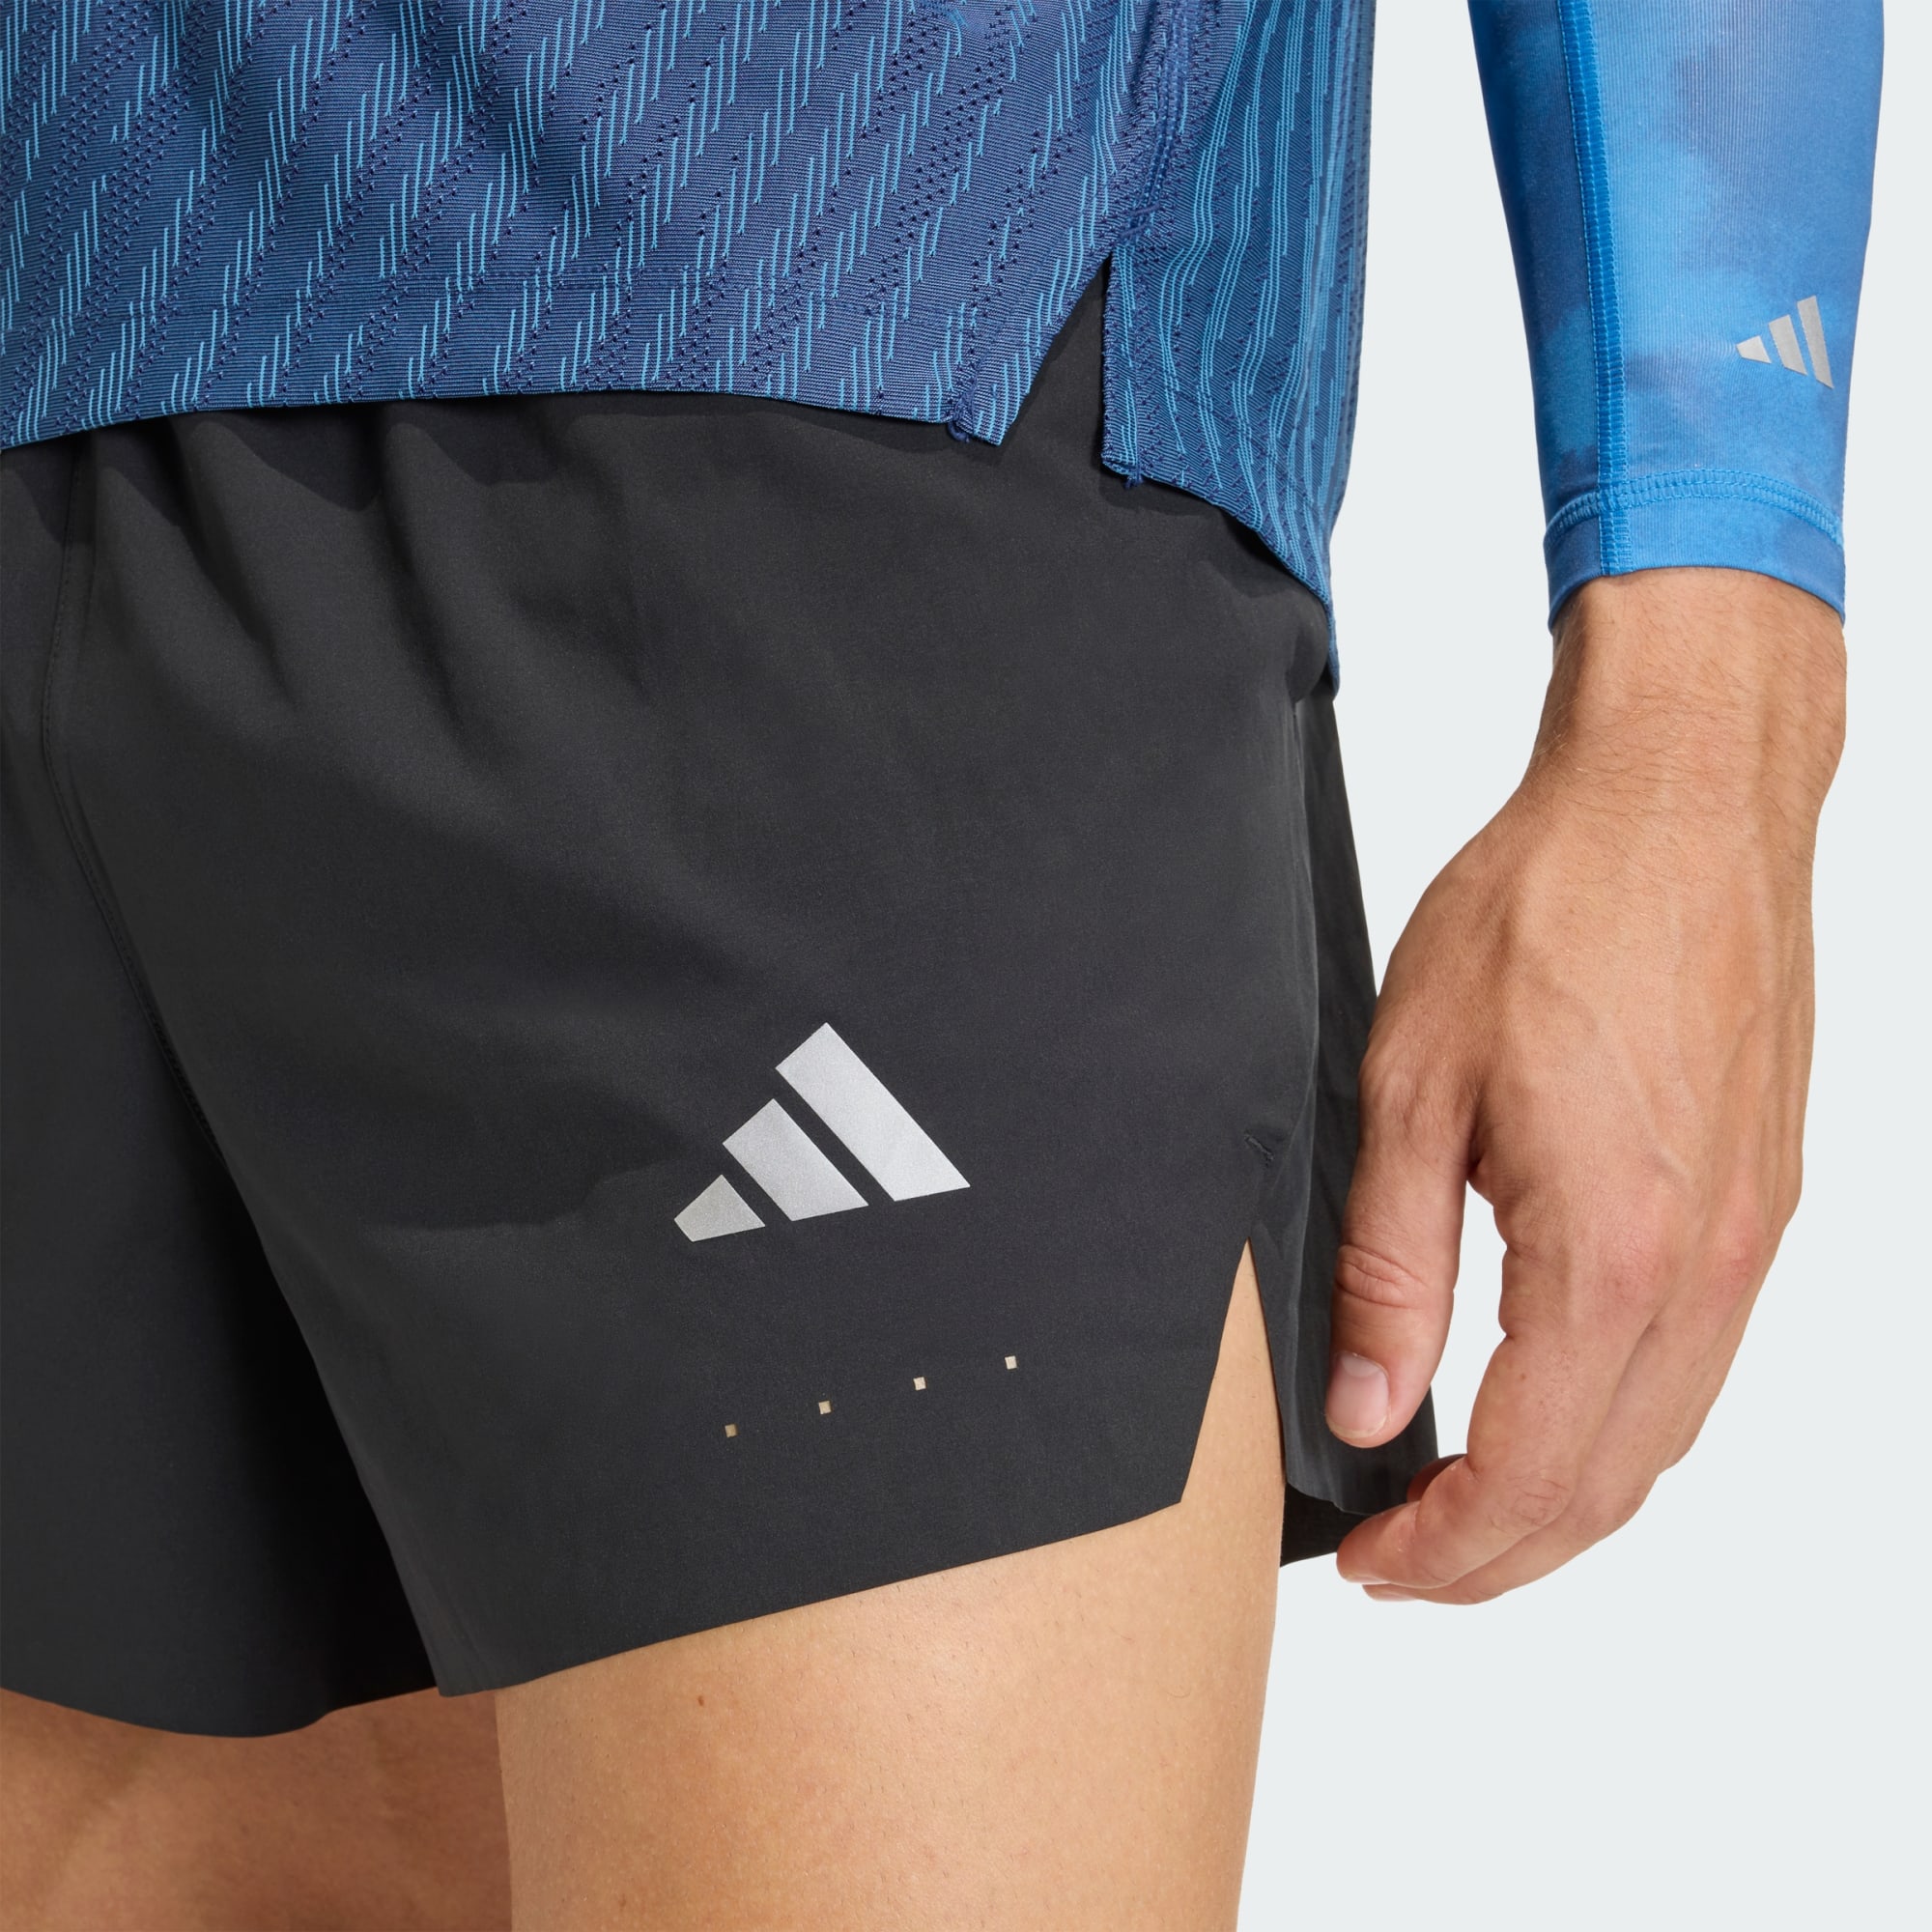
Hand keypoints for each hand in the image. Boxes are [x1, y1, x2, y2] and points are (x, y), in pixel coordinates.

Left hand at [1325, 568, 1845, 1601]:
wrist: (1679, 800)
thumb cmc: (1550, 908)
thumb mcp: (1409, 1086)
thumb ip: (1388, 1268)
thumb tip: (1368, 1405)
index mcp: (1612, 1248)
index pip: (1532, 1471)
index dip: (1447, 1547)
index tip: (1375, 1564)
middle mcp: (1704, 1263)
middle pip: (1610, 1485)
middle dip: (1501, 1555)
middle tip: (1405, 1564)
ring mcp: (1749, 1236)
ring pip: (1663, 1436)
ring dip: (1565, 1500)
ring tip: (1465, 1510)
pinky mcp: (1761, 1199)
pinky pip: (1698, 1362)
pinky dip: (1620, 1424)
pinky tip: (1554, 1410)